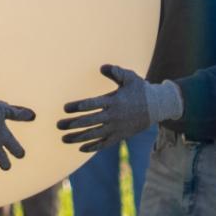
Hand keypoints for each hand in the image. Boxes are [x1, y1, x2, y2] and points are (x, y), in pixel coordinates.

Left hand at [57, 65, 182, 151]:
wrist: (157, 106)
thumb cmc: (140, 89)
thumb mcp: (129, 77)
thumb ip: (115, 71)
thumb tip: (102, 67)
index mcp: (113, 101)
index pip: (92, 105)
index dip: (78, 107)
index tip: (65, 108)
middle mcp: (113, 116)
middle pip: (89, 122)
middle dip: (72, 124)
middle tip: (58, 125)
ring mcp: (116, 128)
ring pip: (94, 135)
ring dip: (78, 137)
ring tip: (64, 138)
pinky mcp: (120, 136)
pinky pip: (104, 144)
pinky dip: (93, 146)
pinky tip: (81, 148)